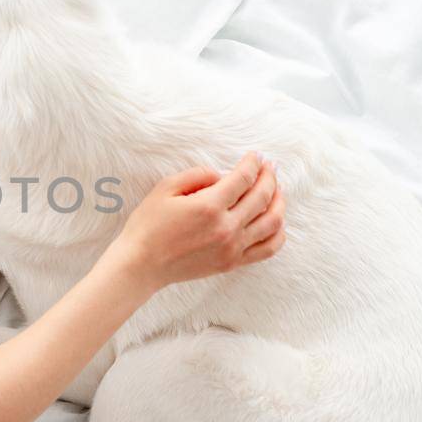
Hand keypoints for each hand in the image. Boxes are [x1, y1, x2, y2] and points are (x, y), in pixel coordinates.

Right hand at [111, 151, 285, 291]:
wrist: (141, 265)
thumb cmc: (148, 226)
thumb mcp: (164, 188)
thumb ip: (197, 175)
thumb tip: (222, 175)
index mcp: (209, 207)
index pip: (243, 178)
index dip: (253, 163)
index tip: (256, 156)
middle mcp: (226, 228)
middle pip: (262, 197)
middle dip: (269, 177)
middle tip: (269, 167)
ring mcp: (232, 248)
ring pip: (272, 222)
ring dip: (279, 202)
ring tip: (277, 191)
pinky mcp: (232, 263)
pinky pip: (268, 249)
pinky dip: (278, 233)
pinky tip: (276, 222)